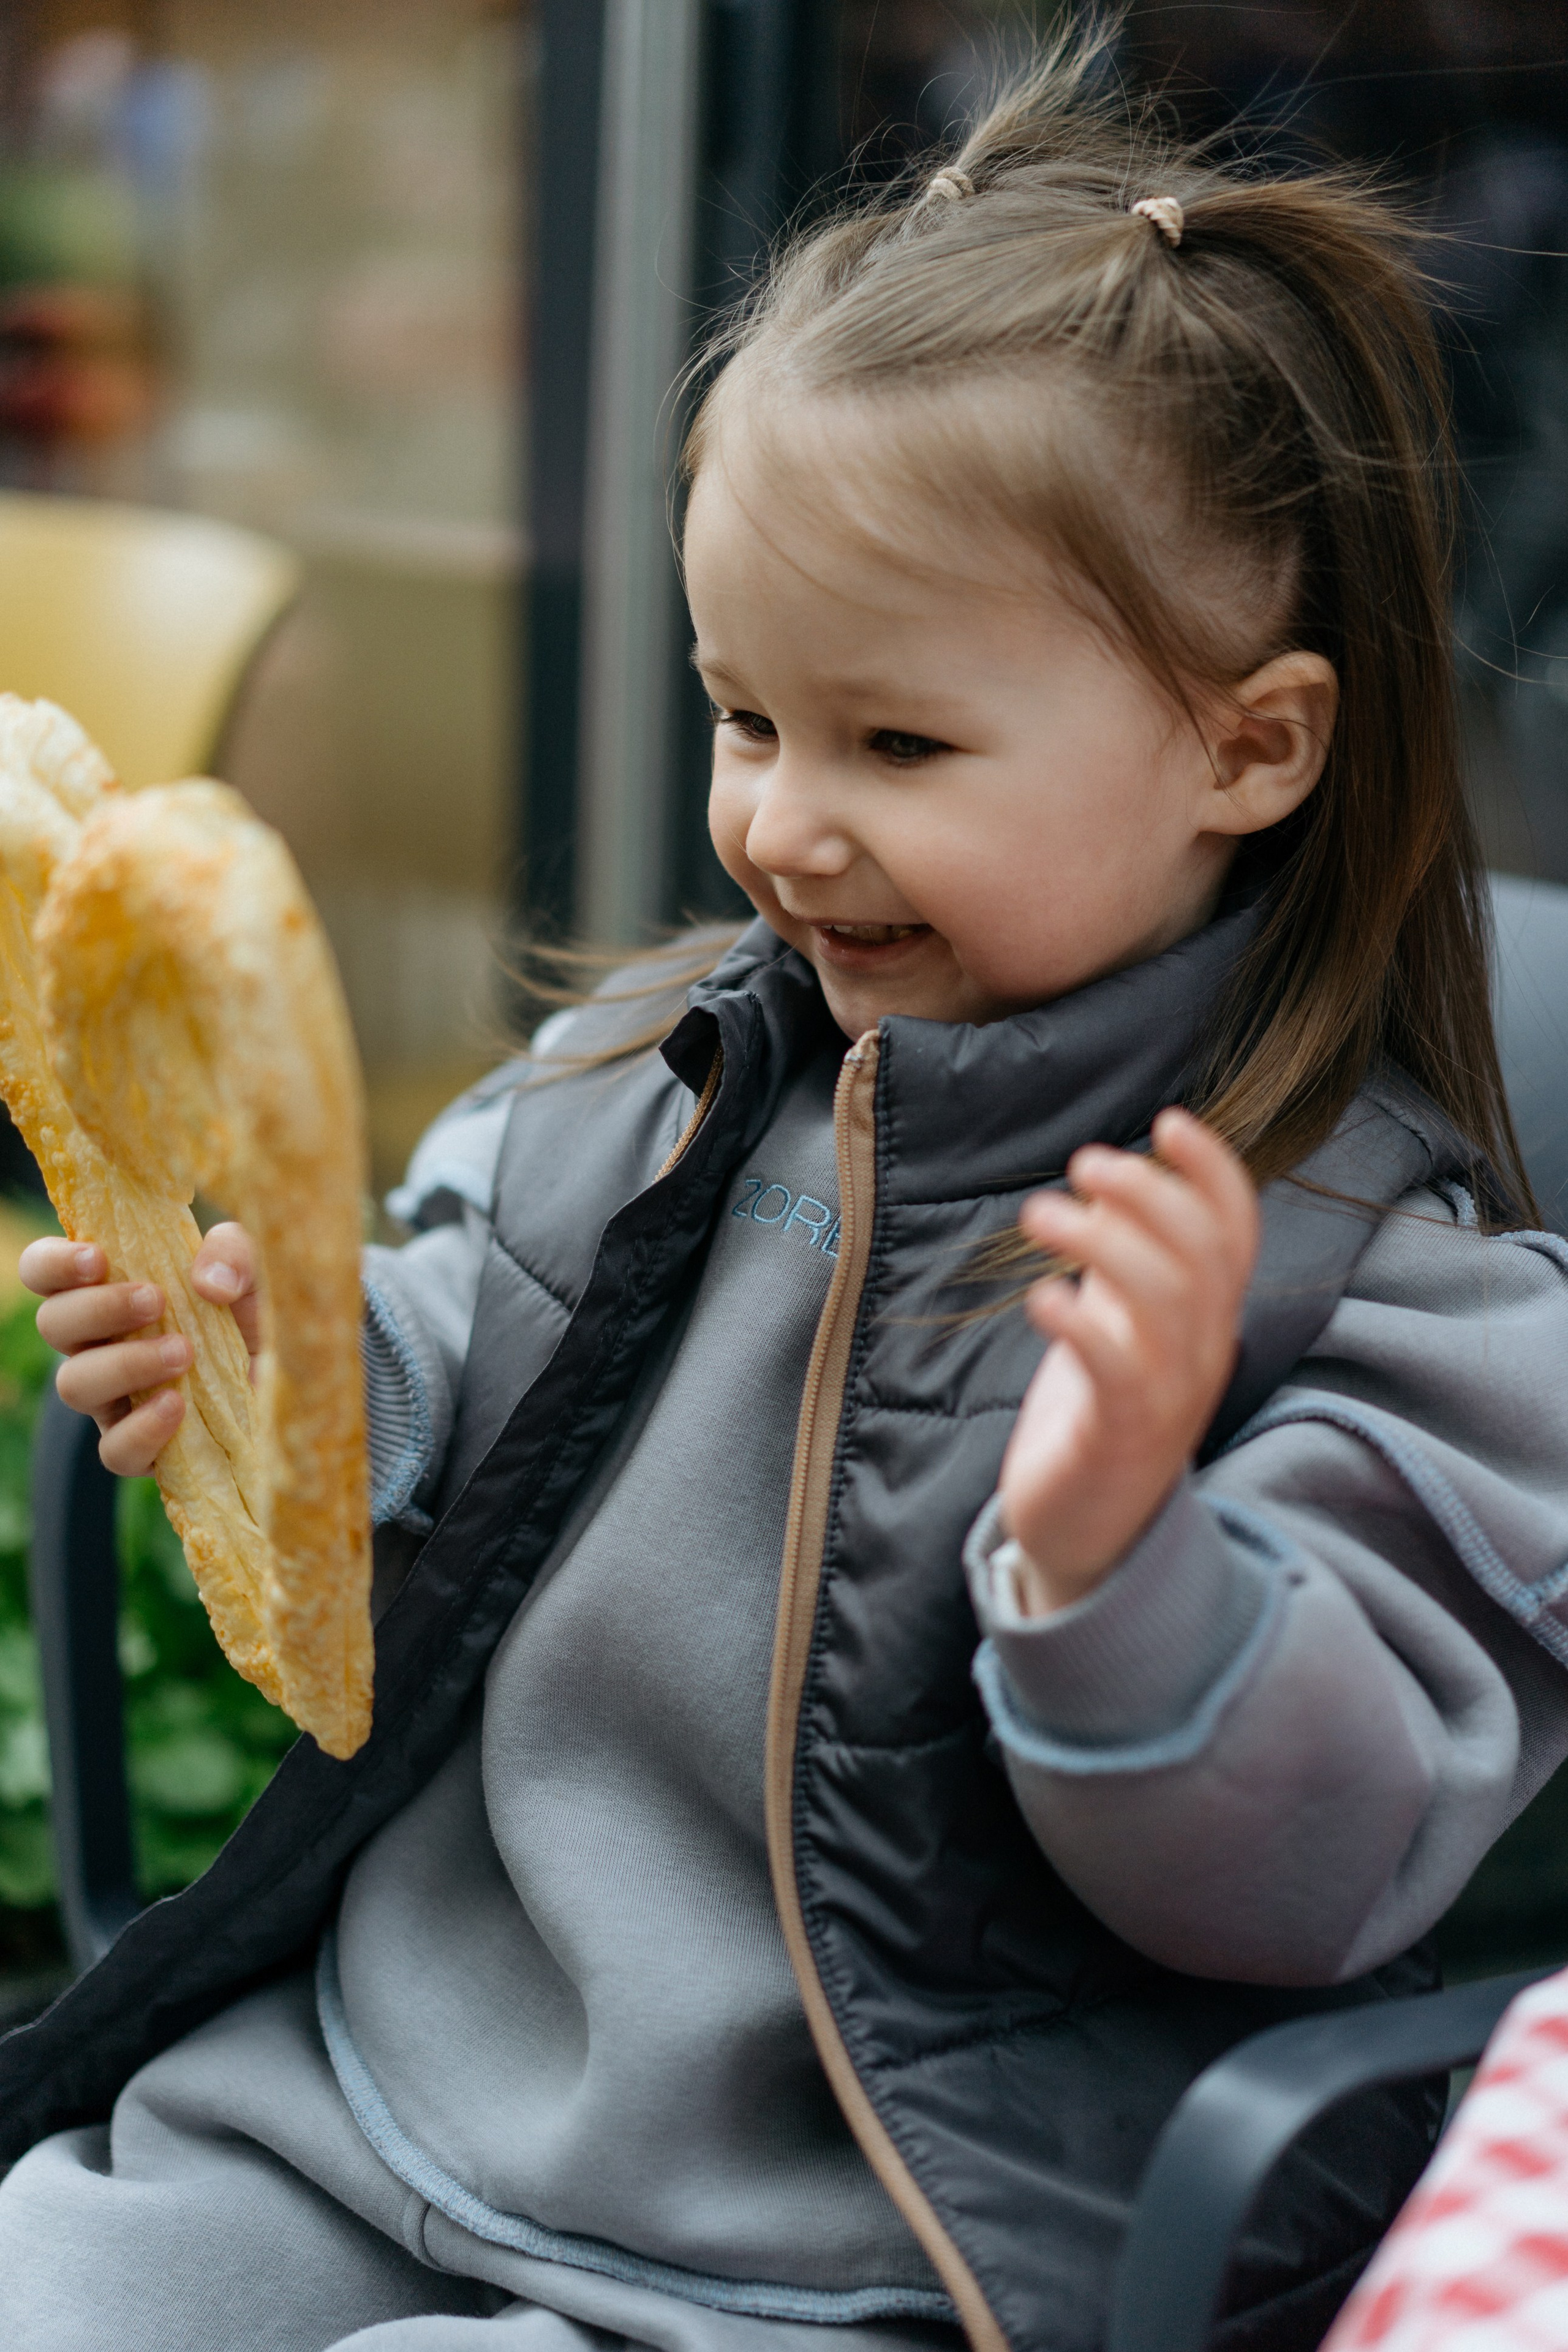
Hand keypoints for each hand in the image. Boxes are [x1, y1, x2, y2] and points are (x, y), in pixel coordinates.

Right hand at [21, 1222, 262, 1476]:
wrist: (294, 1383)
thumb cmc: (258, 1319)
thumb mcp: (257, 1271)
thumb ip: (234, 1252)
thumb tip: (209, 1281)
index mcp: (110, 1291)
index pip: (45, 1271)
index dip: (53, 1264)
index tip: (97, 1258)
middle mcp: (101, 1344)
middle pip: (53, 1324)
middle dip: (99, 1308)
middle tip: (157, 1300)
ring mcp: (115, 1399)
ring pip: (73, 1384)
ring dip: (123, 1363)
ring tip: (183, 1352)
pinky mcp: (142, 1449)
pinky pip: (114, 1449)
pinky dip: (142, 1428)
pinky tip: (179, 1405)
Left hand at [997, 1108, 1257, 1615]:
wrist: (1086, 1538)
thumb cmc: (1097, 1416)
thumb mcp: (1126, 1327)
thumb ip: (1133, 1263)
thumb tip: (1119, 1178)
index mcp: (1207, 1321)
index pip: (1237, 1233)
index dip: (1214, 1171)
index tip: (1168, 1121)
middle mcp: (1202, 1353)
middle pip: (1201, 1251)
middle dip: (1147, 1191)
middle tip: (1084, 1164)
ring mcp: (1167, 1398)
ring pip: (1163, 1297)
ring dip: (1101, 1239)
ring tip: (1040, 1215)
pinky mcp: (1118, 1437)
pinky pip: (1116, 1367)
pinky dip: (1079, 1321)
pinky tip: (1040, 1297)